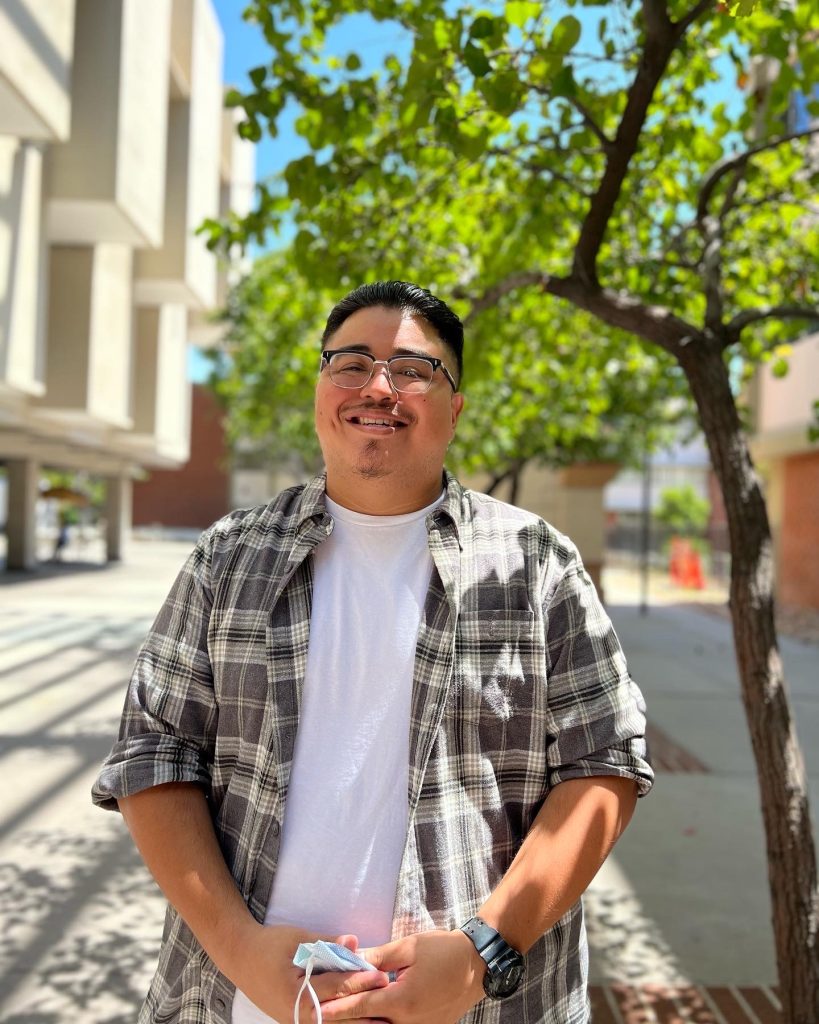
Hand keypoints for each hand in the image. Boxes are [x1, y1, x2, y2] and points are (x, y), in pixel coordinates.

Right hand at [224, 923, 389, 1022]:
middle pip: (338, 1012)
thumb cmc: (269, 945)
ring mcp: (296, 1022)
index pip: (336, 987)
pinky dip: (343, 1021)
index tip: (383, 976)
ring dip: (358, 1021)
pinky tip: (362, 1020)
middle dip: (366, 1006)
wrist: (240, 957)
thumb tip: (354, 942)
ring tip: (384, 1018)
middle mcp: (296, 1014)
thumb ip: (327, 943)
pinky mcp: (297, 1022)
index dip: (361, 981)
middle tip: (391, 999)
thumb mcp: (298, 938)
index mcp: (296, 993)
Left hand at [319, 929, 485, 1022]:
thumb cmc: (443, 951)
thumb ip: (377, 956)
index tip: (316, 1010)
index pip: (361, 1006)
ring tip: (342, 1015)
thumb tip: (351, 959)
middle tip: (322, 1014)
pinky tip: (369, 1017)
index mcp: (403, 1000)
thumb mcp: (408, 947)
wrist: (477, 965)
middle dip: (345, 1019)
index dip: (337, 1008)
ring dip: (362, 1022)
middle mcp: (409, 1023)